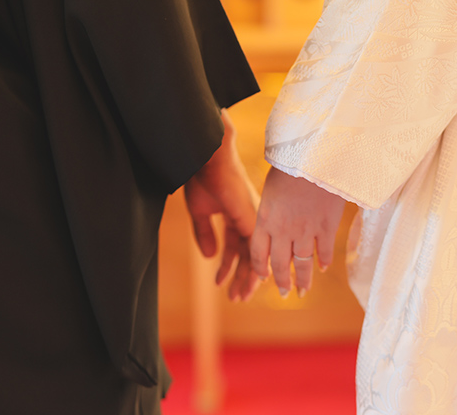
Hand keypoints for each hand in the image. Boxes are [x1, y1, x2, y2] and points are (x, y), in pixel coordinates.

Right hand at [184, 110, 259, 300]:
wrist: (208, 159)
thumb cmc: (202, 177)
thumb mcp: (200, 211)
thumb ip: (205, 234)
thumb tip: (209, 257)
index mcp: (238, 215)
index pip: (237, 247)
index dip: (230, 266)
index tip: (223, 283)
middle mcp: (249, 219)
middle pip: (248, 256)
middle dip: (241, 278)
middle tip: (236, 298)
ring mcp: (253, 220)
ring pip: (255, 257)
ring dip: (246, 278)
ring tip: (238, 297)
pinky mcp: (252, 221)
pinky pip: (256, 250)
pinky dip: (254, 268)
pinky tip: (249, 282)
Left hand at [250, 167, 345, 297]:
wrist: (314, 158)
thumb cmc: (290, 166)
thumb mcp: (271, 189)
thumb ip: (270, 209)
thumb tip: (272, 220)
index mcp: (265, 220)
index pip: (258, 253)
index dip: (260, 269)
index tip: (264, 278)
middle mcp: (283, 231)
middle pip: (280, 264)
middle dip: (281, 281)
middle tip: (284, 292)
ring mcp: (306, 231)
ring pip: (302, 264)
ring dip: (302, 280)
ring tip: (303, 291)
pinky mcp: (326, 227)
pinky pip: (324, 251)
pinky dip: (324, 262)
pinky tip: (324, 268)